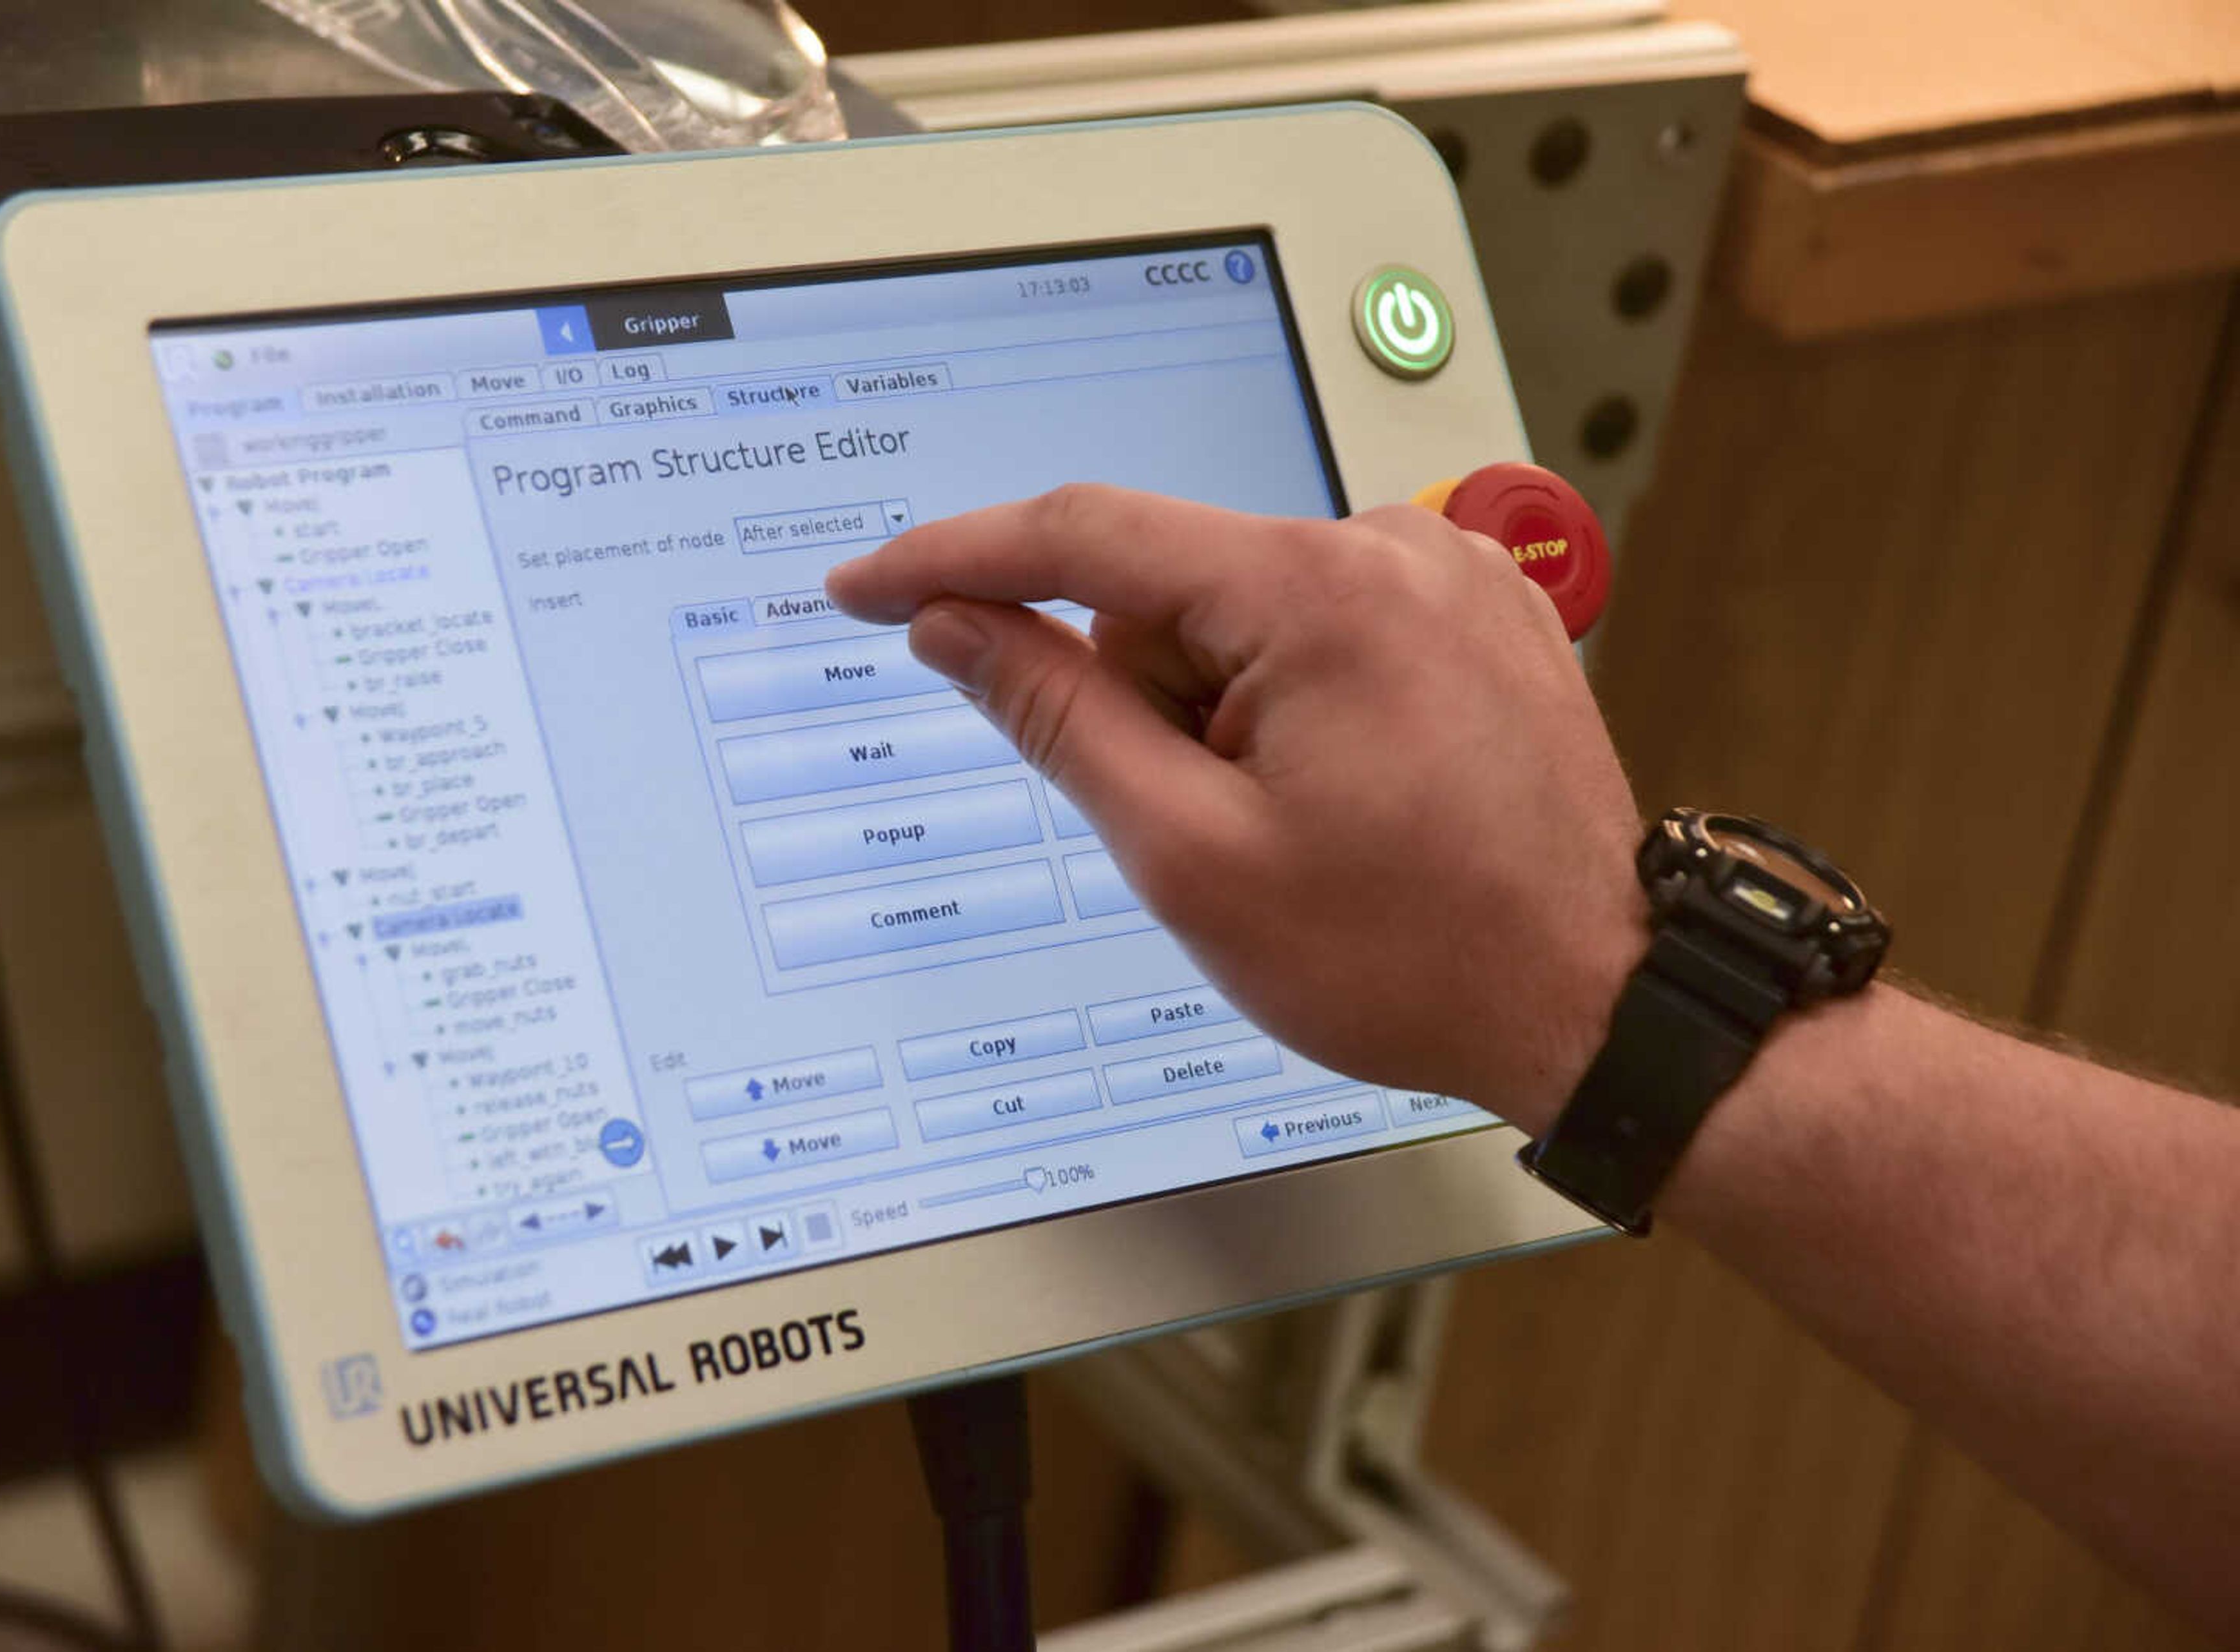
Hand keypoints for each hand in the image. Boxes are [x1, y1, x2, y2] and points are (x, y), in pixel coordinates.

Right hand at [825, 484, 1647, 1133]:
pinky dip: (1294, 702)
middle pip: (1171, 591)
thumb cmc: (1414, 955)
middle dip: (1153, 706)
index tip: (869, 586)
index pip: (1083, 534)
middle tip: (1221, 827)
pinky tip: (1351, 793)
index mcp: (1318, 590)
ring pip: (1243, 614)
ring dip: (1227, 714)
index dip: (953, 559)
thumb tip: (958, 625)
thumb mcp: (1192, 855)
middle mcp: (1393, 545)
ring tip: (1310, 825)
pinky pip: (1322, 624)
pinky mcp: (1478, 607)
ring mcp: (1448, 570)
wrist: (1595, 1004)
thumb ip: (1057, 718)